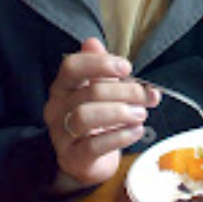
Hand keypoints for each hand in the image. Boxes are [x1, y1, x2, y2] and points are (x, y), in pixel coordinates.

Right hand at [44, 37, 160, 188]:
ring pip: (86, 116)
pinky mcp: (72, 158)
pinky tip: (135, 131)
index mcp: (63, 86)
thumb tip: (93, 42)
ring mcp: (61, 134)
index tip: (127, 68)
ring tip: (141, 114)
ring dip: (120, 113)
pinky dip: (120, 136)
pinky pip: (94, 145)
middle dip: (124, 91)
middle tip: (146, 95)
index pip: (71, 66)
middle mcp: (56, 108)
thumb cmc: (98, 119)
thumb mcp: (101, 89)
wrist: (89, 160)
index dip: (100, 63)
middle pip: (89, 92)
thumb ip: (102, 68)